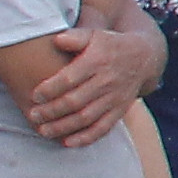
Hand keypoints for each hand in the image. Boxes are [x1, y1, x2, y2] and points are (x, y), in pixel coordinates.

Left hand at [22, 22, 161, 146]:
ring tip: (43, 130)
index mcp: (98, 61)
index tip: (34, 95)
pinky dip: (86, 137)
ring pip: (86, 117)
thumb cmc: (108, 45)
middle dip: (52, 111)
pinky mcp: (120, 110)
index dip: (50, 88)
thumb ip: (74, 37)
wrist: (144, 56)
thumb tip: (56, 40)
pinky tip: (67, 142)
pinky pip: (103, 127)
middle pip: (75, 100)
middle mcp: (107, 81)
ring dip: (63, 127)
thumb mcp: (94, 35)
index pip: (70, 78)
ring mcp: (114, 97)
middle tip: (33, 115)